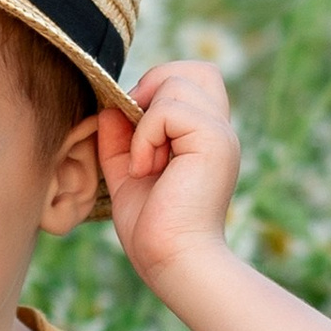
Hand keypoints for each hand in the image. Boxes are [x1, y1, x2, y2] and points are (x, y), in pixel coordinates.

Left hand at [98, 60, 240, 293]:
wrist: (173, 261)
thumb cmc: (153, 228)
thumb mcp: (128, 172)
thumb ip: (119, 138)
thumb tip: (110, 105)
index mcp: (204, 136)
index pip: (191, 78)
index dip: (155, 91)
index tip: (135, 133)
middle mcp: (219, 129)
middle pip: (194, 68)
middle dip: (154, 88)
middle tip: (138, 134)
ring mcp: (220, 133)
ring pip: (177, 81)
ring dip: (145, 120)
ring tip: (144, 161)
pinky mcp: (214, 141)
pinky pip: (169, 108)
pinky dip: (145, 135)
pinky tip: (146, 169)